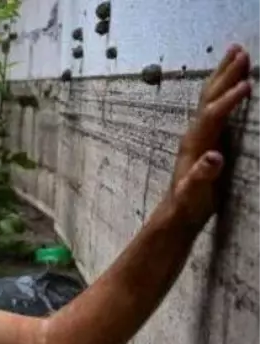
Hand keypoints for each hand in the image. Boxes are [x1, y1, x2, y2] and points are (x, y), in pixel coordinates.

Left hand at [169, 44, 251, 224]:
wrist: (178, 211)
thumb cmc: (187, 204)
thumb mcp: (194, 193)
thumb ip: (202, 176)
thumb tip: (213, 157)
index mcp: (194, 143)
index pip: (213, 115)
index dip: (229, 100)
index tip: (247, 84)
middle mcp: (195, 133)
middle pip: (210, 97)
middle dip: (226, 74)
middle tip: (241, 50)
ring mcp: (200, 133)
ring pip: (211, 96)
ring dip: (224, 74)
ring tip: (236, 52)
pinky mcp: (206, 136)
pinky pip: (216, 105)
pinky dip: (225, 89)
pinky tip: (232, 81)